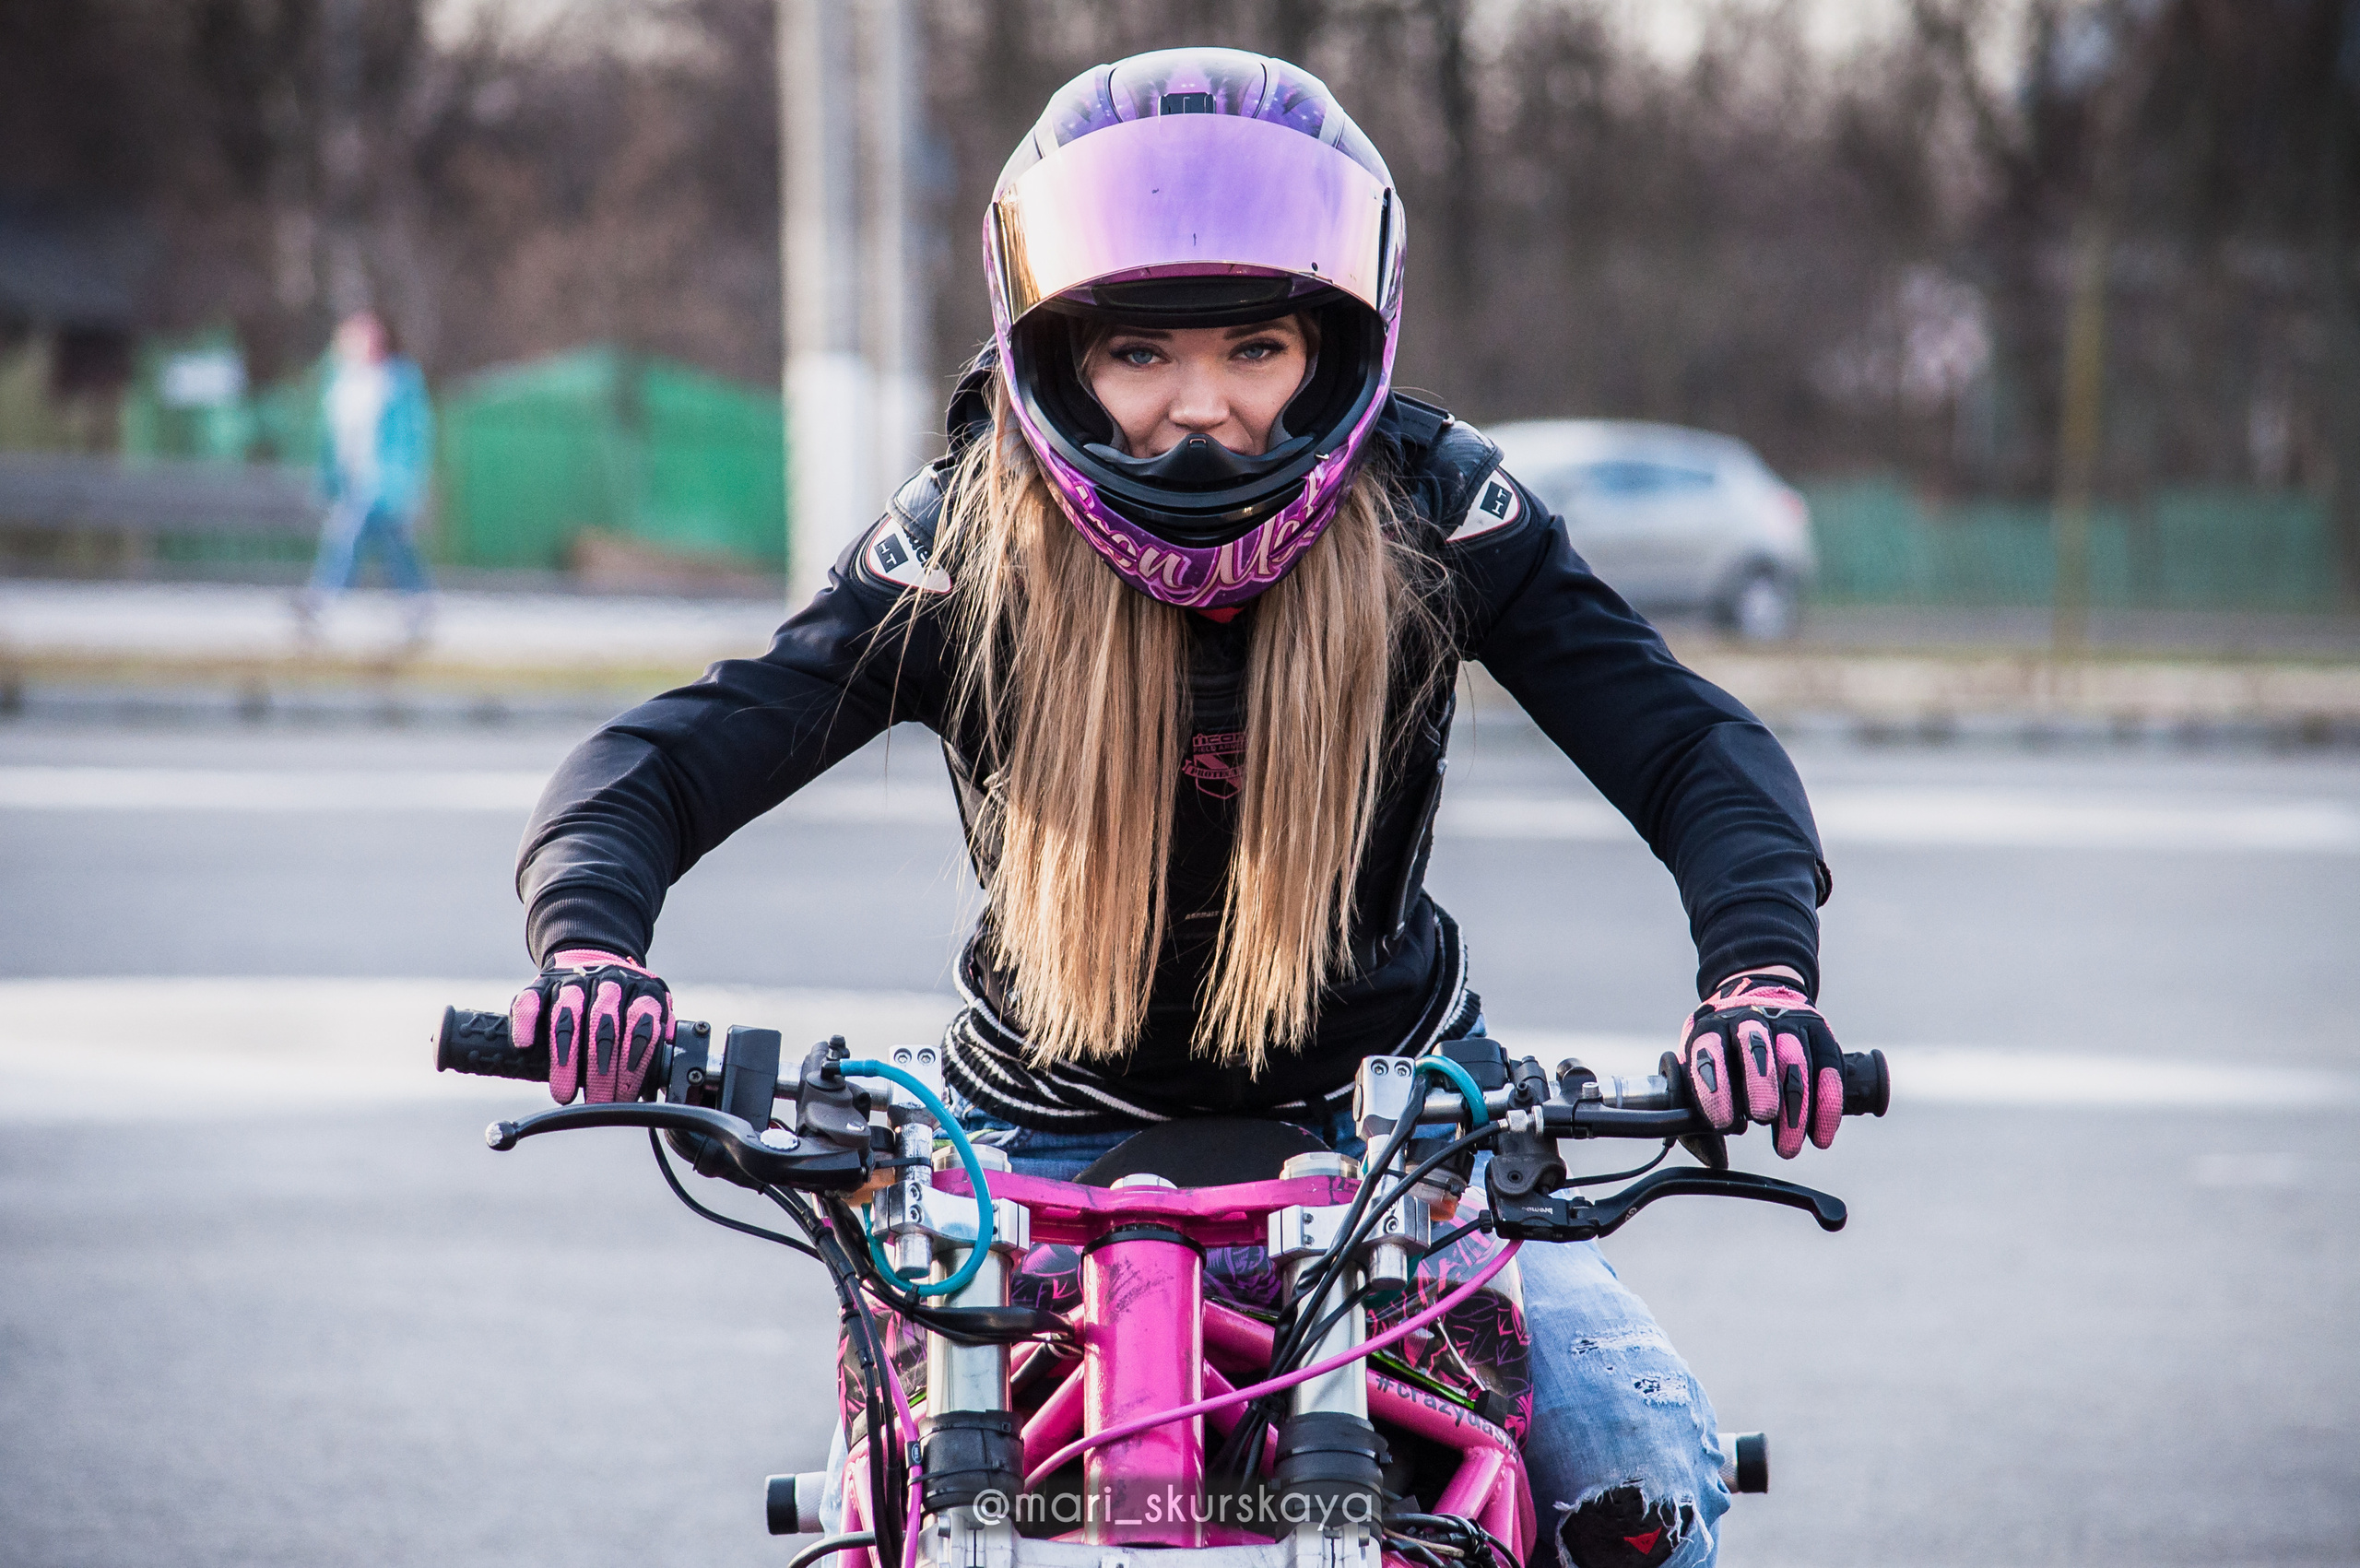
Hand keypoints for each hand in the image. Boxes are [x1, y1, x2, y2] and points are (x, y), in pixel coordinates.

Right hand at [510, 948, 672, 1104]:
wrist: (595, 959)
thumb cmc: (625, 1005)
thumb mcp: (653, 1014)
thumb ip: (661, 1039)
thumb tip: (665, 1072)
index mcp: (642, 990)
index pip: (641, 1027)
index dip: (633, 1066)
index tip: (626, 1096)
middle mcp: (610, 981)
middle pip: (604, 1027)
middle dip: (601, 1072)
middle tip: (598, 1103)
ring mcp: (574, 979)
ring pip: (568, 1014)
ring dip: (566, 1058)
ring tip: (563, 1093)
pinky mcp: (542, 982)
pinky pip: (530, 999)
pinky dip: (526, 1022)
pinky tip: (524, 1046)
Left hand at [1676, 970, 1842, 1158]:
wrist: (1759, 999)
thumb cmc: (1724, 1052)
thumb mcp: (1698, 1071)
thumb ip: (1698, 1113)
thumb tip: (1713, 1158)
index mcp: (1711, 1027)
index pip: (1710, 1051)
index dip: (1716, 1087)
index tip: (1723, 1123)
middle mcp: (1750, 1018)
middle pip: (1757, 1046)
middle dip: (1760, 1084)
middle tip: (1762, 1117)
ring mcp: (1787, 1021)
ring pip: (1796, 1060)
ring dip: (1795, 1109)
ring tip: (1788, 1148)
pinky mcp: (1820, 1031)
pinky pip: (1829, 1067)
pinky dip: (1827, 1106)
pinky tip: (1821, 1138)